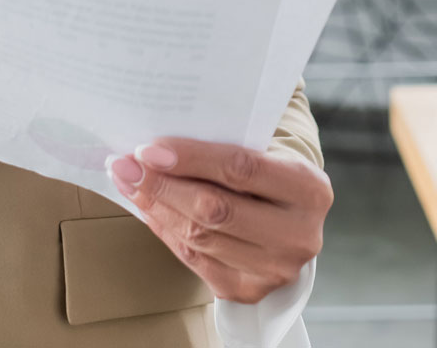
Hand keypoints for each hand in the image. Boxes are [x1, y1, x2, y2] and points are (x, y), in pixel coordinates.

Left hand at [108, 137, 330, 304]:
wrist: (292, 220)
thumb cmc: (271, 175)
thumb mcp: (267, 152)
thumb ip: (224, 146)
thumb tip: (156, 147)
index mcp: (309, 189)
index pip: (242, 168)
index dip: (191, 158)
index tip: (149, 148)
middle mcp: (299, 234)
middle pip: (216, 209)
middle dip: (163, 185)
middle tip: (126, 166)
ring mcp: (275, 269)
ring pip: (200, 237)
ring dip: (157, 207)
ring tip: (131, 183)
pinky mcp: (249, 290)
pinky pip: (195, 260)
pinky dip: (166, 231)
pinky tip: (150, 209)